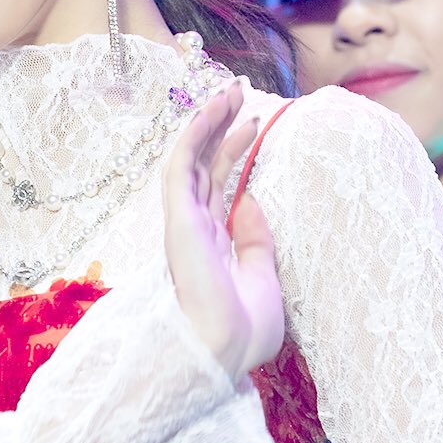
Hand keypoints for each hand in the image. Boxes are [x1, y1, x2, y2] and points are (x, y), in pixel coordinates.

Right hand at [162, 84, 284, 378]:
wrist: (223, 351)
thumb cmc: (242, 332)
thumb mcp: (263, 280)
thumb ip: (256, 241)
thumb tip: (251, 200)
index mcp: (212, 246)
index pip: (218, 187)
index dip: (233, 152)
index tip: (252, 125)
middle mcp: (194, 231)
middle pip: (204, 166)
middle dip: (219, 128)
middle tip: (238, 94)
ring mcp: (184, 224)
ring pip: (190, 160)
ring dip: (207, 123)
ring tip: (228, 90)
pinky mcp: (178, 220)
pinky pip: (182, 168)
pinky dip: (194, 136)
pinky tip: (211, 110)